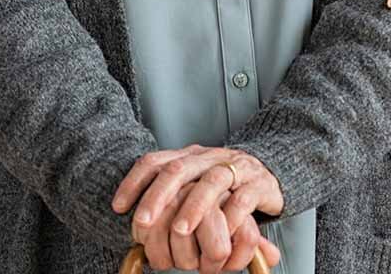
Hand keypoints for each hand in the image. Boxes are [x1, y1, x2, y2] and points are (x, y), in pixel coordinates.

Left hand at [113, 144, 283, 271]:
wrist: (272, 171)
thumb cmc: (224, 187)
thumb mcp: (194, 186)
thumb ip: (168, 197)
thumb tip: (124, 214)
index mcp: (191, 156)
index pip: (157, 161)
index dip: (135, 181)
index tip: (118, 207)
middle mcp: (211, 158)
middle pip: (180, 168)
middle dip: (158, 195)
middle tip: (142, 222)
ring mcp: (236, 168)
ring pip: (212, 181)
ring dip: (193, 206)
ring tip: (179, 230)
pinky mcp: (259, 184)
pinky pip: (243, 198)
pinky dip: (230, 216)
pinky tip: (220, 232)